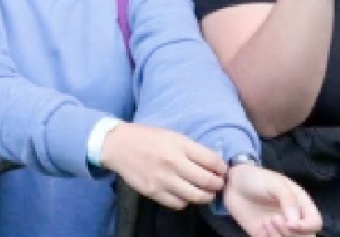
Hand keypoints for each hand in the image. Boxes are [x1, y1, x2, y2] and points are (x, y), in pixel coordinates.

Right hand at [99, 123, 225, 208]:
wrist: (116, 145)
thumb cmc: (146, 137)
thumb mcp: (172, 135)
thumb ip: (192, 149)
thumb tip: (214, 163)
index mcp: (178, 145)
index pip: (212, 161)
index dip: (222, 168)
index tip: (222, 170)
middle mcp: (172, 163)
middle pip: (207, 182)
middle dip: (217, 184)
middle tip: (217, 184)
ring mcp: (162, 180)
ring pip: (196, 196)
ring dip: (205, 196)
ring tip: (204, 192)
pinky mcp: (153, 192)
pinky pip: (179, 204)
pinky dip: (185, 201)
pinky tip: (183, 193)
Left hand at [222, 163, 322, 235]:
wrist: (233, 184)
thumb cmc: (257, 178)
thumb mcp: (274, 182)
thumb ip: (287, 199)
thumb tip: (295, 220)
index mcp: (301, 204)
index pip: (315, 223)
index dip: (306, 227)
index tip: (290, 223)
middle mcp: (294, 219)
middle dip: (292, 234)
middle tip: (274, 220)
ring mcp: (280, 228)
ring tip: (267, 222)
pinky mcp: (266, 235)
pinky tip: (262, 226)